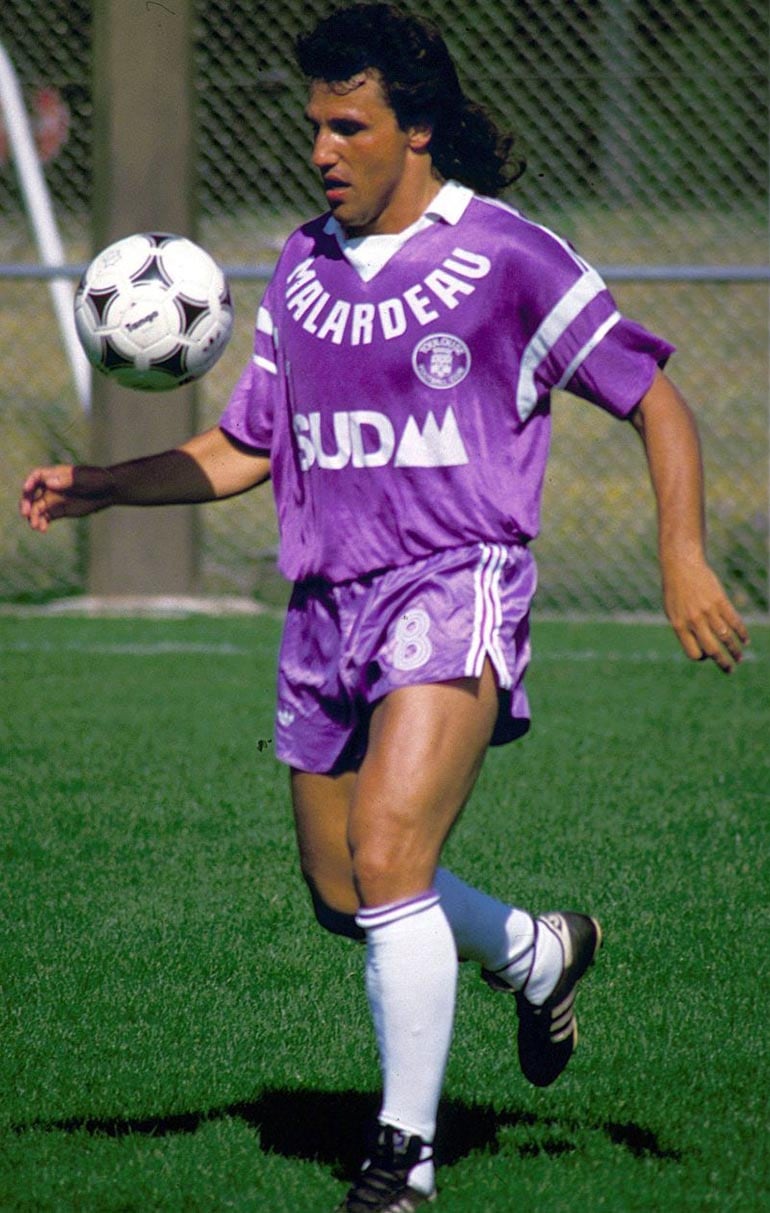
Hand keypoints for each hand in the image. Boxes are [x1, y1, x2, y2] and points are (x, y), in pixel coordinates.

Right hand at [20, 465, 114, 532]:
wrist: (108, 491)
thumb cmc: (97, 479)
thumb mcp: (83, 478)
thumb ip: (66, 481)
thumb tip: (49, 483)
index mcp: (55, 475)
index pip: (37, 476)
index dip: (29, 483)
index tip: (27, 490)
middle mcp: (51, 487)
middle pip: (32, 494)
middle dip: (27, 503)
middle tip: (26, 513)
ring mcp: (54, 499)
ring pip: (38, 508)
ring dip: (34, 517)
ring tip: (36, 526)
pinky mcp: (59, 511)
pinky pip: (46, 517)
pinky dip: (42, 522)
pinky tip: (43, 529)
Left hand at [663, 559, 748, 673]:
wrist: (682, 565)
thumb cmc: (675, 590)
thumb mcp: (672, 612)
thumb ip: (683, 629)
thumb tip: (698, 649)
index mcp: (679, 626)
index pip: (693, 653)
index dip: (702, 657)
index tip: (707, 656)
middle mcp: (693, 621)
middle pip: (712, 649)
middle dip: (723, 663)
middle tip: (730, 670)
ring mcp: (708, 611)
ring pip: (725, 637)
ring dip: (735, 650)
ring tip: (740, 658)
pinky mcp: (720, 601)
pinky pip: (734, 622)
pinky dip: (742, 633)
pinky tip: (745, 640)